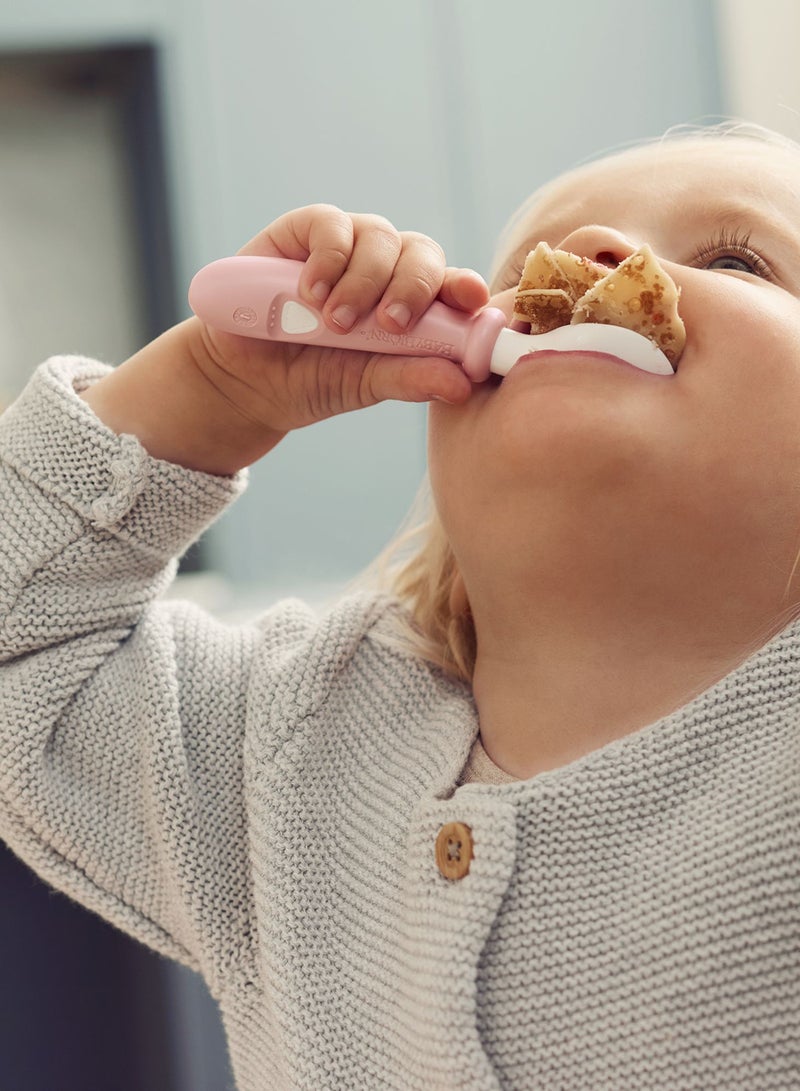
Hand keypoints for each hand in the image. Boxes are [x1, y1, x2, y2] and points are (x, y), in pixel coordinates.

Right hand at [187, 204, 489, 439]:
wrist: (246, 381)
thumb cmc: (313, 379)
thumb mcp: (365, 385)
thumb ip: (411, 378)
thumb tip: (462, 385)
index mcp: (412, 302)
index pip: (450, 284)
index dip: (462, 287)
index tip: (468, 301)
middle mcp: (385, 267)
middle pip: (420, 253)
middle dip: (411, 287)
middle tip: (389, 325)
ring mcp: (346, 245)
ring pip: (379, 236)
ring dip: (363, 282)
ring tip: (336, 323)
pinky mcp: (304, 230)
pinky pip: (331, 224)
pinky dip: (328, 258)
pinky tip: (311, 293)